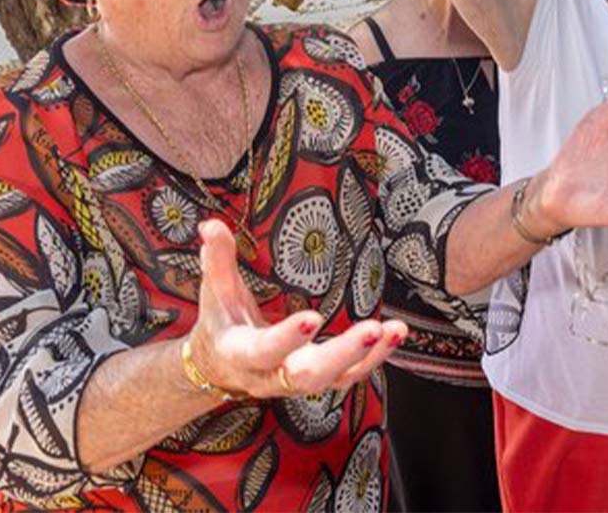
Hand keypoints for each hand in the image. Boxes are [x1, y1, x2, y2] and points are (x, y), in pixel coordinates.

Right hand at [186, 220, 405, 398]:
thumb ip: (216, 259)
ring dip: (367, 356)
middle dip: (342, 355)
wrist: (221, 367)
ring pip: (335, 380)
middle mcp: (271, 376)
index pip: (264, 350)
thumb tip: (210, 224)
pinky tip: (396, 334)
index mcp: (241, 353)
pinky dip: (376, 358)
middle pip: (308, 376)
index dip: (287, 339)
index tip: (312, 318)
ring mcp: (298, 381)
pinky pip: (350, 376)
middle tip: (372, 329)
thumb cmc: (221, 321)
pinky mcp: (319, 379)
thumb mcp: (214, 292)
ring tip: (394, 329)